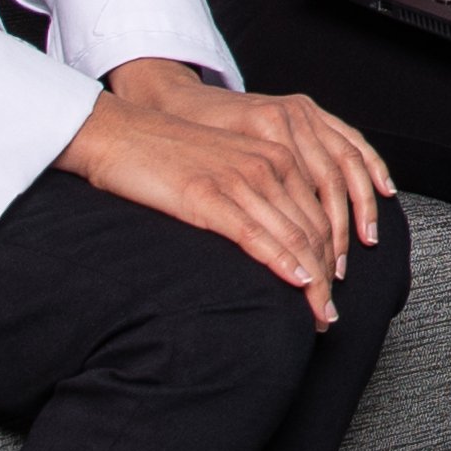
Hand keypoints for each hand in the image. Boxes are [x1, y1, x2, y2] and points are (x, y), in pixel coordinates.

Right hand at [65, 57, 391, 321]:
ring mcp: (238, 179)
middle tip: (328, 316)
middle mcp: (267, 164)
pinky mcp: (207, 195)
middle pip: (314, 231)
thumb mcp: (227, 169)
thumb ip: (257, 196)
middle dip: (326, 279)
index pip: (320, 216)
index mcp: (277, 156)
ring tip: (319, 316)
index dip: (332, 259)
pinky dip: (281, 262)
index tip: (331, 292)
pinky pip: (255, 235)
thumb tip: (278, 240)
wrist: (119, 133)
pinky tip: (296, 284)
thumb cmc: (168, 157)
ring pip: (293, 237)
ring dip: (312, 282)